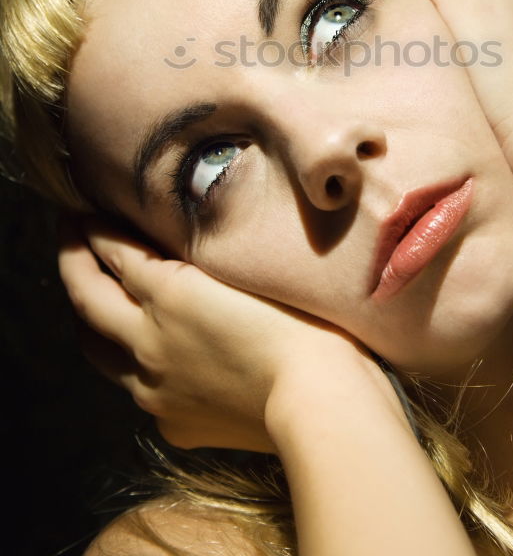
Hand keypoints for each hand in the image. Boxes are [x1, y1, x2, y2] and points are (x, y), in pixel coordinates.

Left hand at [58, 218, 366, 451]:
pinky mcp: (174, 422)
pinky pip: (139, 389)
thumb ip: (200, 262)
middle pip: (88, 299)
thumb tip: (170, 247)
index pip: (114, 253)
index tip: (83, 211)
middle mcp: (147, 343)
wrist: (320, 402)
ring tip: (94, 296)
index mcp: (167, 295)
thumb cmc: (304, 325)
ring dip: (92, 319)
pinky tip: (149, 354)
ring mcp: (155, 389)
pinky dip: (133, 364)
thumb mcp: (248, 273)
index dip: (95, 230)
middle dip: (74, 263)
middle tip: (70, 235)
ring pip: (101, 351)